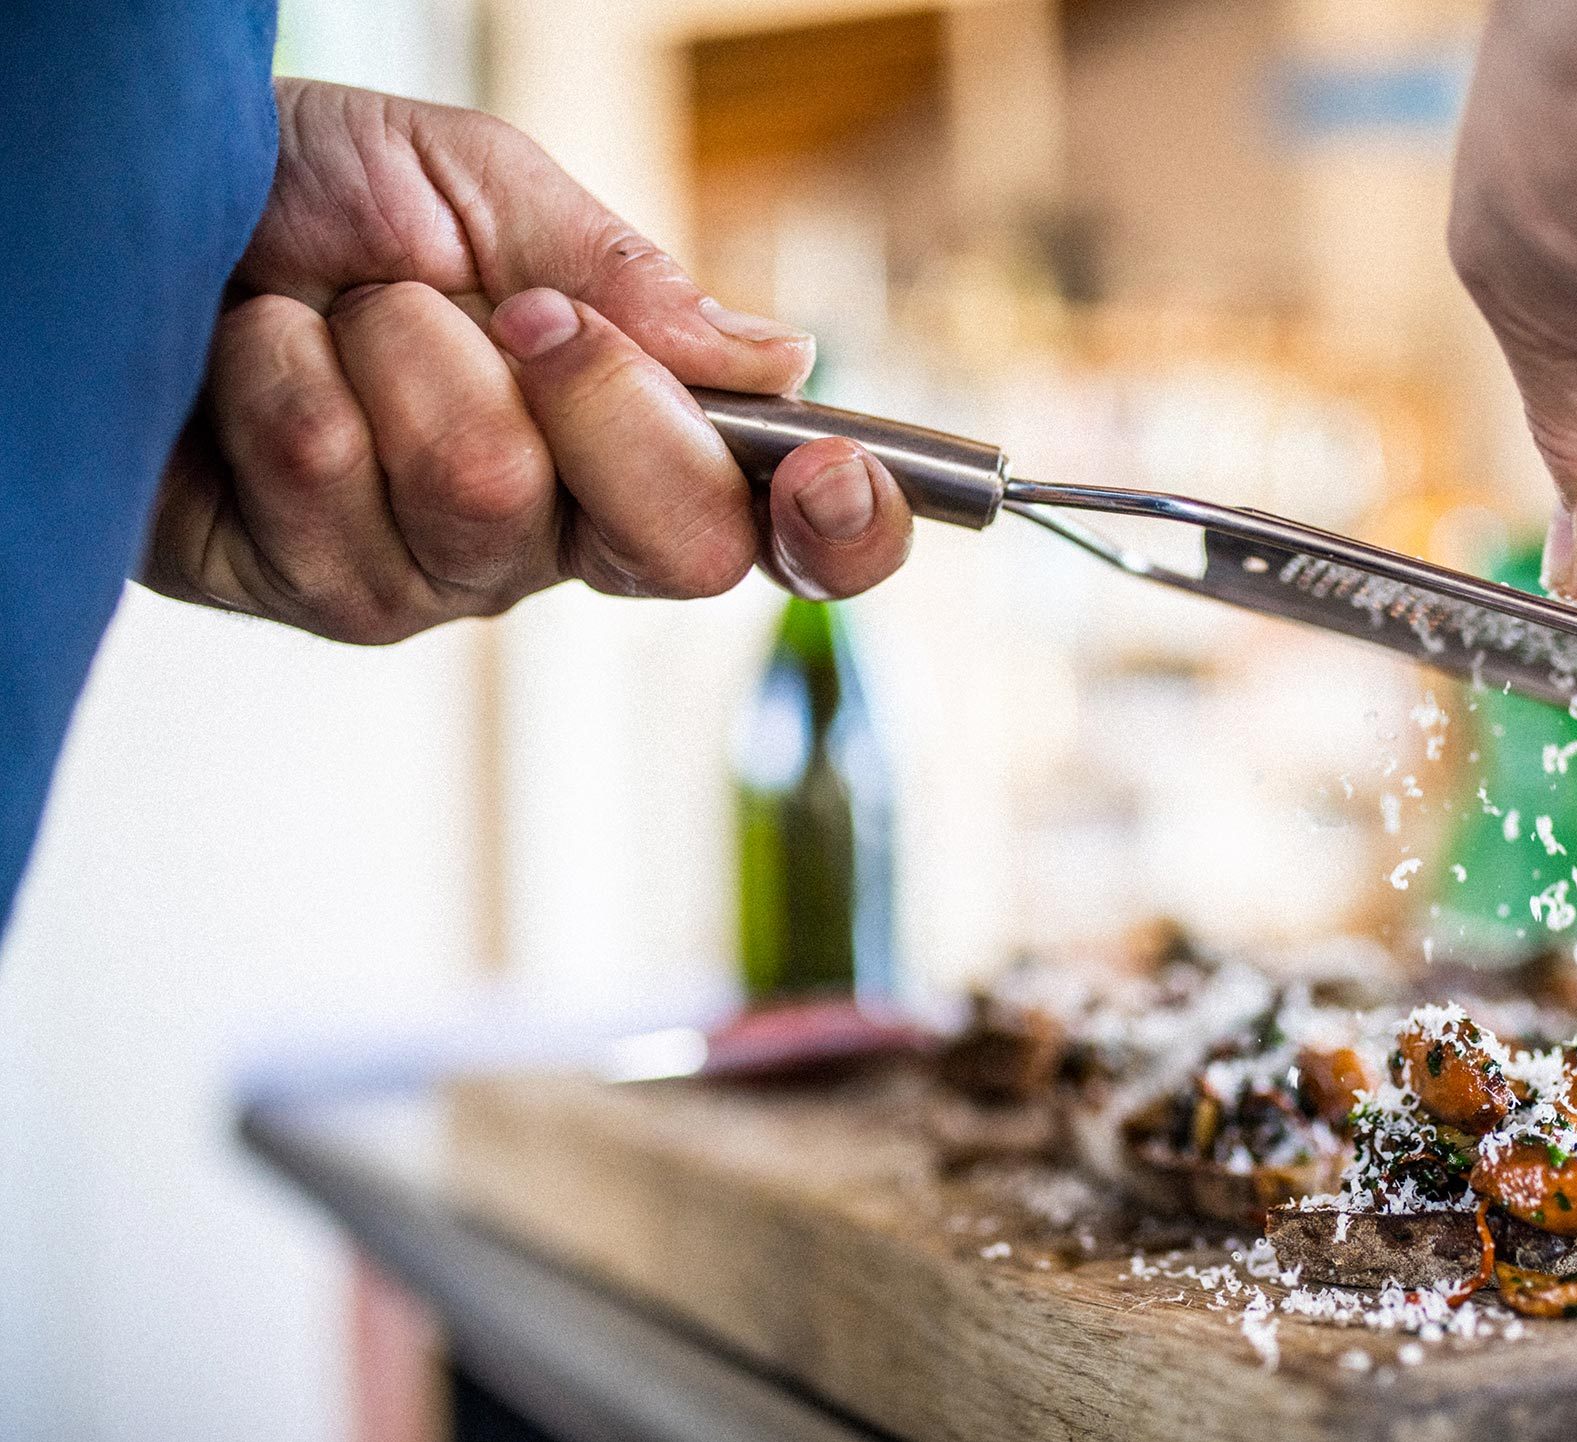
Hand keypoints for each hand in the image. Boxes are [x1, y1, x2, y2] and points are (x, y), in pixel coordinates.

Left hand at [145, 80, 912, 643]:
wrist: (134, 211)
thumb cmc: (310, 194)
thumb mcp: (482, 188)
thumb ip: (626, 276)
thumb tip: (780, 360)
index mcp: (637, 434)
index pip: (779, 526)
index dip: (842, 527)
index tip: (829, 473)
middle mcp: (566, 528)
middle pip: (677, 543)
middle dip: (600, 395)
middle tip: (513, 309)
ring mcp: (450, 576)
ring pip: (493, 496)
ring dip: (401, 350)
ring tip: (338, 308)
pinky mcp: (328, 594)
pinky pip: (342, 489)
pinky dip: (288, 375)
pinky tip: (256, 359)